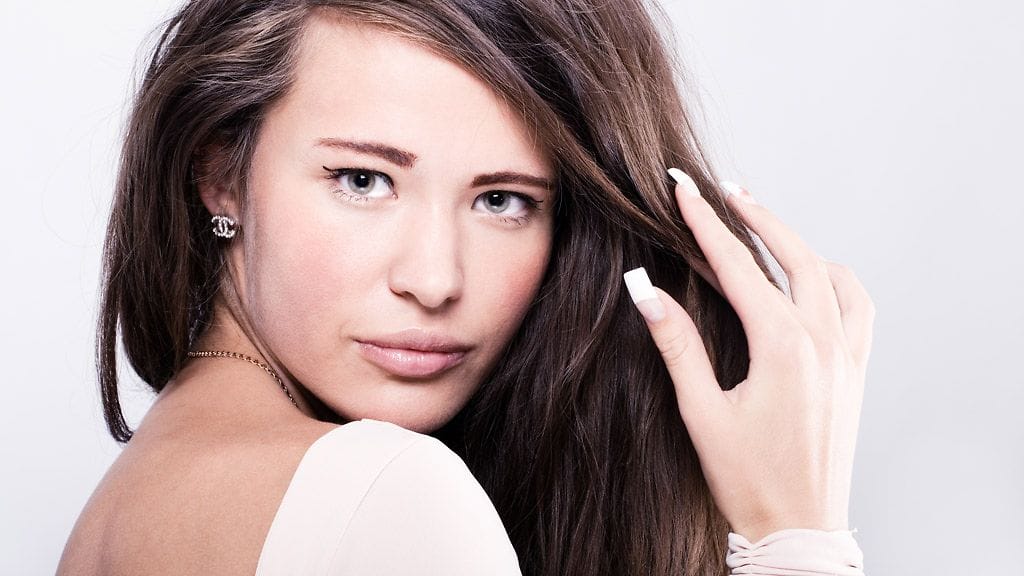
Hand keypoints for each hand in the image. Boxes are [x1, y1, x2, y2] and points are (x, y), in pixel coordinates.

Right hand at [623, 169, 874, 543]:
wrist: (799, 526)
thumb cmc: (748, 479)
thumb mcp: (701, 412)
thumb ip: (676, 344)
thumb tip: (644, 289)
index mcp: (783, 347)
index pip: (738, 267)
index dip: (706, 226)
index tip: (685, 192)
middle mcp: (824, 341)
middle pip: (792, 254)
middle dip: (756, 216)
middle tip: (724, 190)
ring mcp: (848, 354)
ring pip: (830, 273)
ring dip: (796, 241)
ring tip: (763, 224)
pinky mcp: (857, 369)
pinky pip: (858, 304)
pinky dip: (834, 277)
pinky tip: (813, 275)